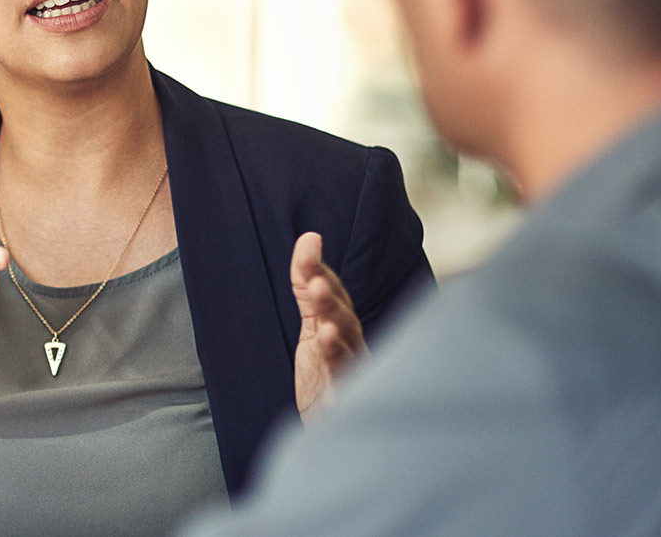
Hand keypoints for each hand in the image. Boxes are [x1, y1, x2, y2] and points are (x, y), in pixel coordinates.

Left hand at [291, 232, 366, 421]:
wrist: (330, 423)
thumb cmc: (326, 371)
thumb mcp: (312, 325)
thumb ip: (307, 287)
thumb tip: (309, 238)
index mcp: (344, 326)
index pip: (333, 293)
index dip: (319, 270)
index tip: (309, 243)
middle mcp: (352, 346)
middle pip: (344, 320)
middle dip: (331, 302)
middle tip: (317, 284)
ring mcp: (351, 373)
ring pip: (347, 352)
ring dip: (337, 337)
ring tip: (325, 326)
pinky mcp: (343, 400)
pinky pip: (343, 387)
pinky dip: (340, 377)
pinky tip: (331, 366)